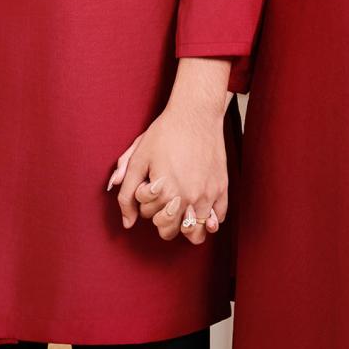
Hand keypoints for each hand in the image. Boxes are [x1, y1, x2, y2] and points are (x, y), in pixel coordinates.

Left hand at [112, 87, 227, 245]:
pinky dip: (209, 219)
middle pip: (169, 231)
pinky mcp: (222, 188)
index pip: (149, 217)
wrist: (195, 114)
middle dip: (161, 218)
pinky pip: (218, 219)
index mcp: (165, 192)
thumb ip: (126, 192)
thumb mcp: (138, 158)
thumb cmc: (164, 133)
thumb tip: (127, 222)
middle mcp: (188, 198)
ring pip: (196, 234)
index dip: (144, 203)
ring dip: (185, 226)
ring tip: (181, 211)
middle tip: (162, 198)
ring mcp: (208, 195)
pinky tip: (199, 206)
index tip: (150, 184)